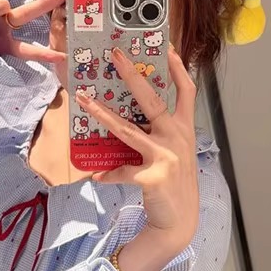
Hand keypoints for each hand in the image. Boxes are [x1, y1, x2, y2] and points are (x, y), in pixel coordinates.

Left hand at [76, 46, 198, 270]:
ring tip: (83, 100)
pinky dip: (107, 174)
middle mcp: (177, 138)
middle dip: (132, 75)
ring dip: (102, 113)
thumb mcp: (173, 154)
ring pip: (127, 129)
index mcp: (184, 130)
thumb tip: (128, 115)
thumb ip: (159, 134)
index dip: (178, 68)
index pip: (186, 92)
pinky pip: (121, 171)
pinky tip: (97, 176)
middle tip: (115, 56)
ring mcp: (165, 157)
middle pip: (153, 100)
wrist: (178, 223)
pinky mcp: (152, 176)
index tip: (168, 47)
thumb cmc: (173, 185)